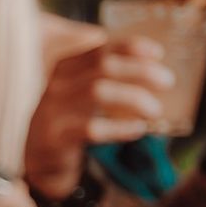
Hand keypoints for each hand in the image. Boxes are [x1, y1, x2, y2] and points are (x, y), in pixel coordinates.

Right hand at [24, 37, 173, 197]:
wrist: (37, 159)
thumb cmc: (68, 121)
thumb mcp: (80, 93)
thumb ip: (104, 76)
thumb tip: (151, 63)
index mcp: (64, 68)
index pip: (99, 49)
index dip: (130, 47)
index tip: (158, 53)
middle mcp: (57, 84)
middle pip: (103, 67)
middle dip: (141, 71)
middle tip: (168, 81)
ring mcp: (53, 110)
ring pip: (98, 92)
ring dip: (134, 98)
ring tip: (155, 109)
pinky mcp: (56, 137)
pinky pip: (92, 128)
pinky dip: (120, 127)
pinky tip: (138, 129)